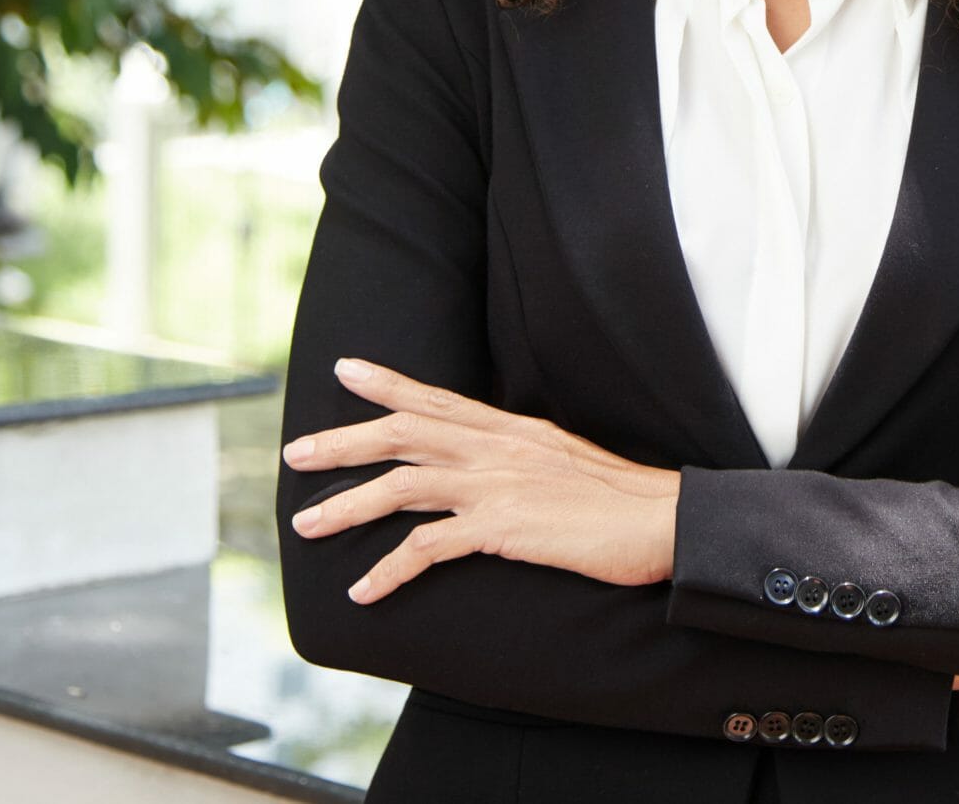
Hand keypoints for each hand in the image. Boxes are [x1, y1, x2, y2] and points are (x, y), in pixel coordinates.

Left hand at [283, 357, 680, 604]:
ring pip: (402, 485)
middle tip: (296, 452)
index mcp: (512, 429)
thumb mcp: (565, 460)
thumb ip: (522, 458)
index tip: (345, 369)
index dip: (388, 383)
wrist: (661, 520)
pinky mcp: (503, 526)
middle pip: (404, 432)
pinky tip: (364, 589)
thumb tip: (494, 469)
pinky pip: (428, 547)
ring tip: (307, 525)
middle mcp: (497, 447)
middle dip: (344, 441)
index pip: (437, 398)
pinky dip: (388, 569)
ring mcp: (498, 484)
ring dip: (347, 505)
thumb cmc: (621, 499)